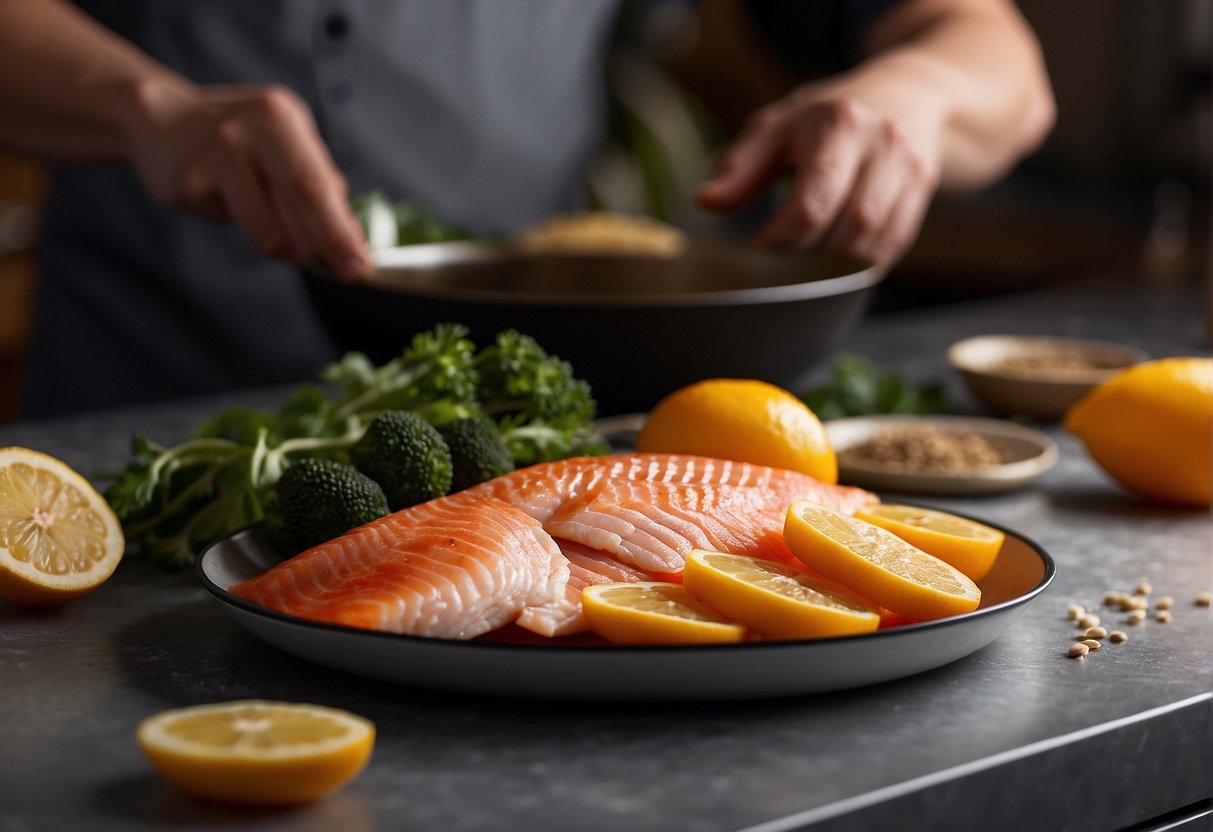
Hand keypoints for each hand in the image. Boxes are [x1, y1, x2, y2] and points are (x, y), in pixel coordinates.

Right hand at [126, 81, 369, 280]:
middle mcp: (248, 128)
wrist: (164, 122)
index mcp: (280, 116)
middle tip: (351, 273)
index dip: (343, 227)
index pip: (320, 182)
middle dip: (330, 244)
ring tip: (284, 238)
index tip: (363, 263)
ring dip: (288, 249)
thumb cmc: (241, 140)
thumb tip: (351, 234)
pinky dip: (241, 224)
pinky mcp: (188, 183)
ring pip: (269, 231)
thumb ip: (318, 182)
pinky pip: (233, 226)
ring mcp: (214, 154)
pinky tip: (229, 200)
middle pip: (301, 199)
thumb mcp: (286, 144)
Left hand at [697, 81, 942, 264]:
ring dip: (835, 269)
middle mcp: (883, 144)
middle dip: (809, 260)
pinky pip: (892, 245)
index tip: (752, 259)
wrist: (900, 93)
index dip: (780, 241)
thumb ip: (741, 166)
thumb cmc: (823, 116)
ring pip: (874, 241)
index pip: (811, 202)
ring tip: (800, 276)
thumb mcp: (776, 126)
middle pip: (849, 226)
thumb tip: (707, 202)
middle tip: (776, 276)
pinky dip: (860, 265)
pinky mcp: (922, 191)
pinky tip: (834, 269)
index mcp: (839, 123)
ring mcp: (910, 168)